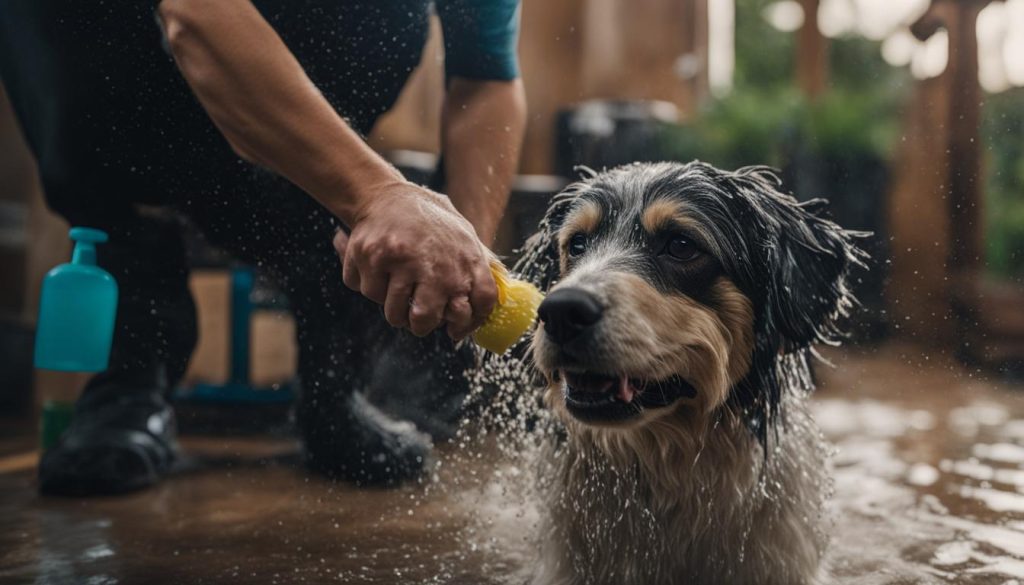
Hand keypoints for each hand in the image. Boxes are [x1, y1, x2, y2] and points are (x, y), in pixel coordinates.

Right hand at [333, 181, 497, 339]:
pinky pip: (369, 293)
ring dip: (392, 307)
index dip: (467, 325)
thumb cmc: (428, 220)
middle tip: (414, 314)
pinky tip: (377, 267)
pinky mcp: (371, 257)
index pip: (480, 305)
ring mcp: (401, 260)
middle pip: (426, 320)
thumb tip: (497, 299)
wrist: (385, 194)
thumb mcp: (463, 235)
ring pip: (393, 313)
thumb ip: (480, 266)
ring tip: (396, 286)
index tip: (454, 330)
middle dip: (418, 324)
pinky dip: (370, 285)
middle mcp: (436, 262)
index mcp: (466, 258)